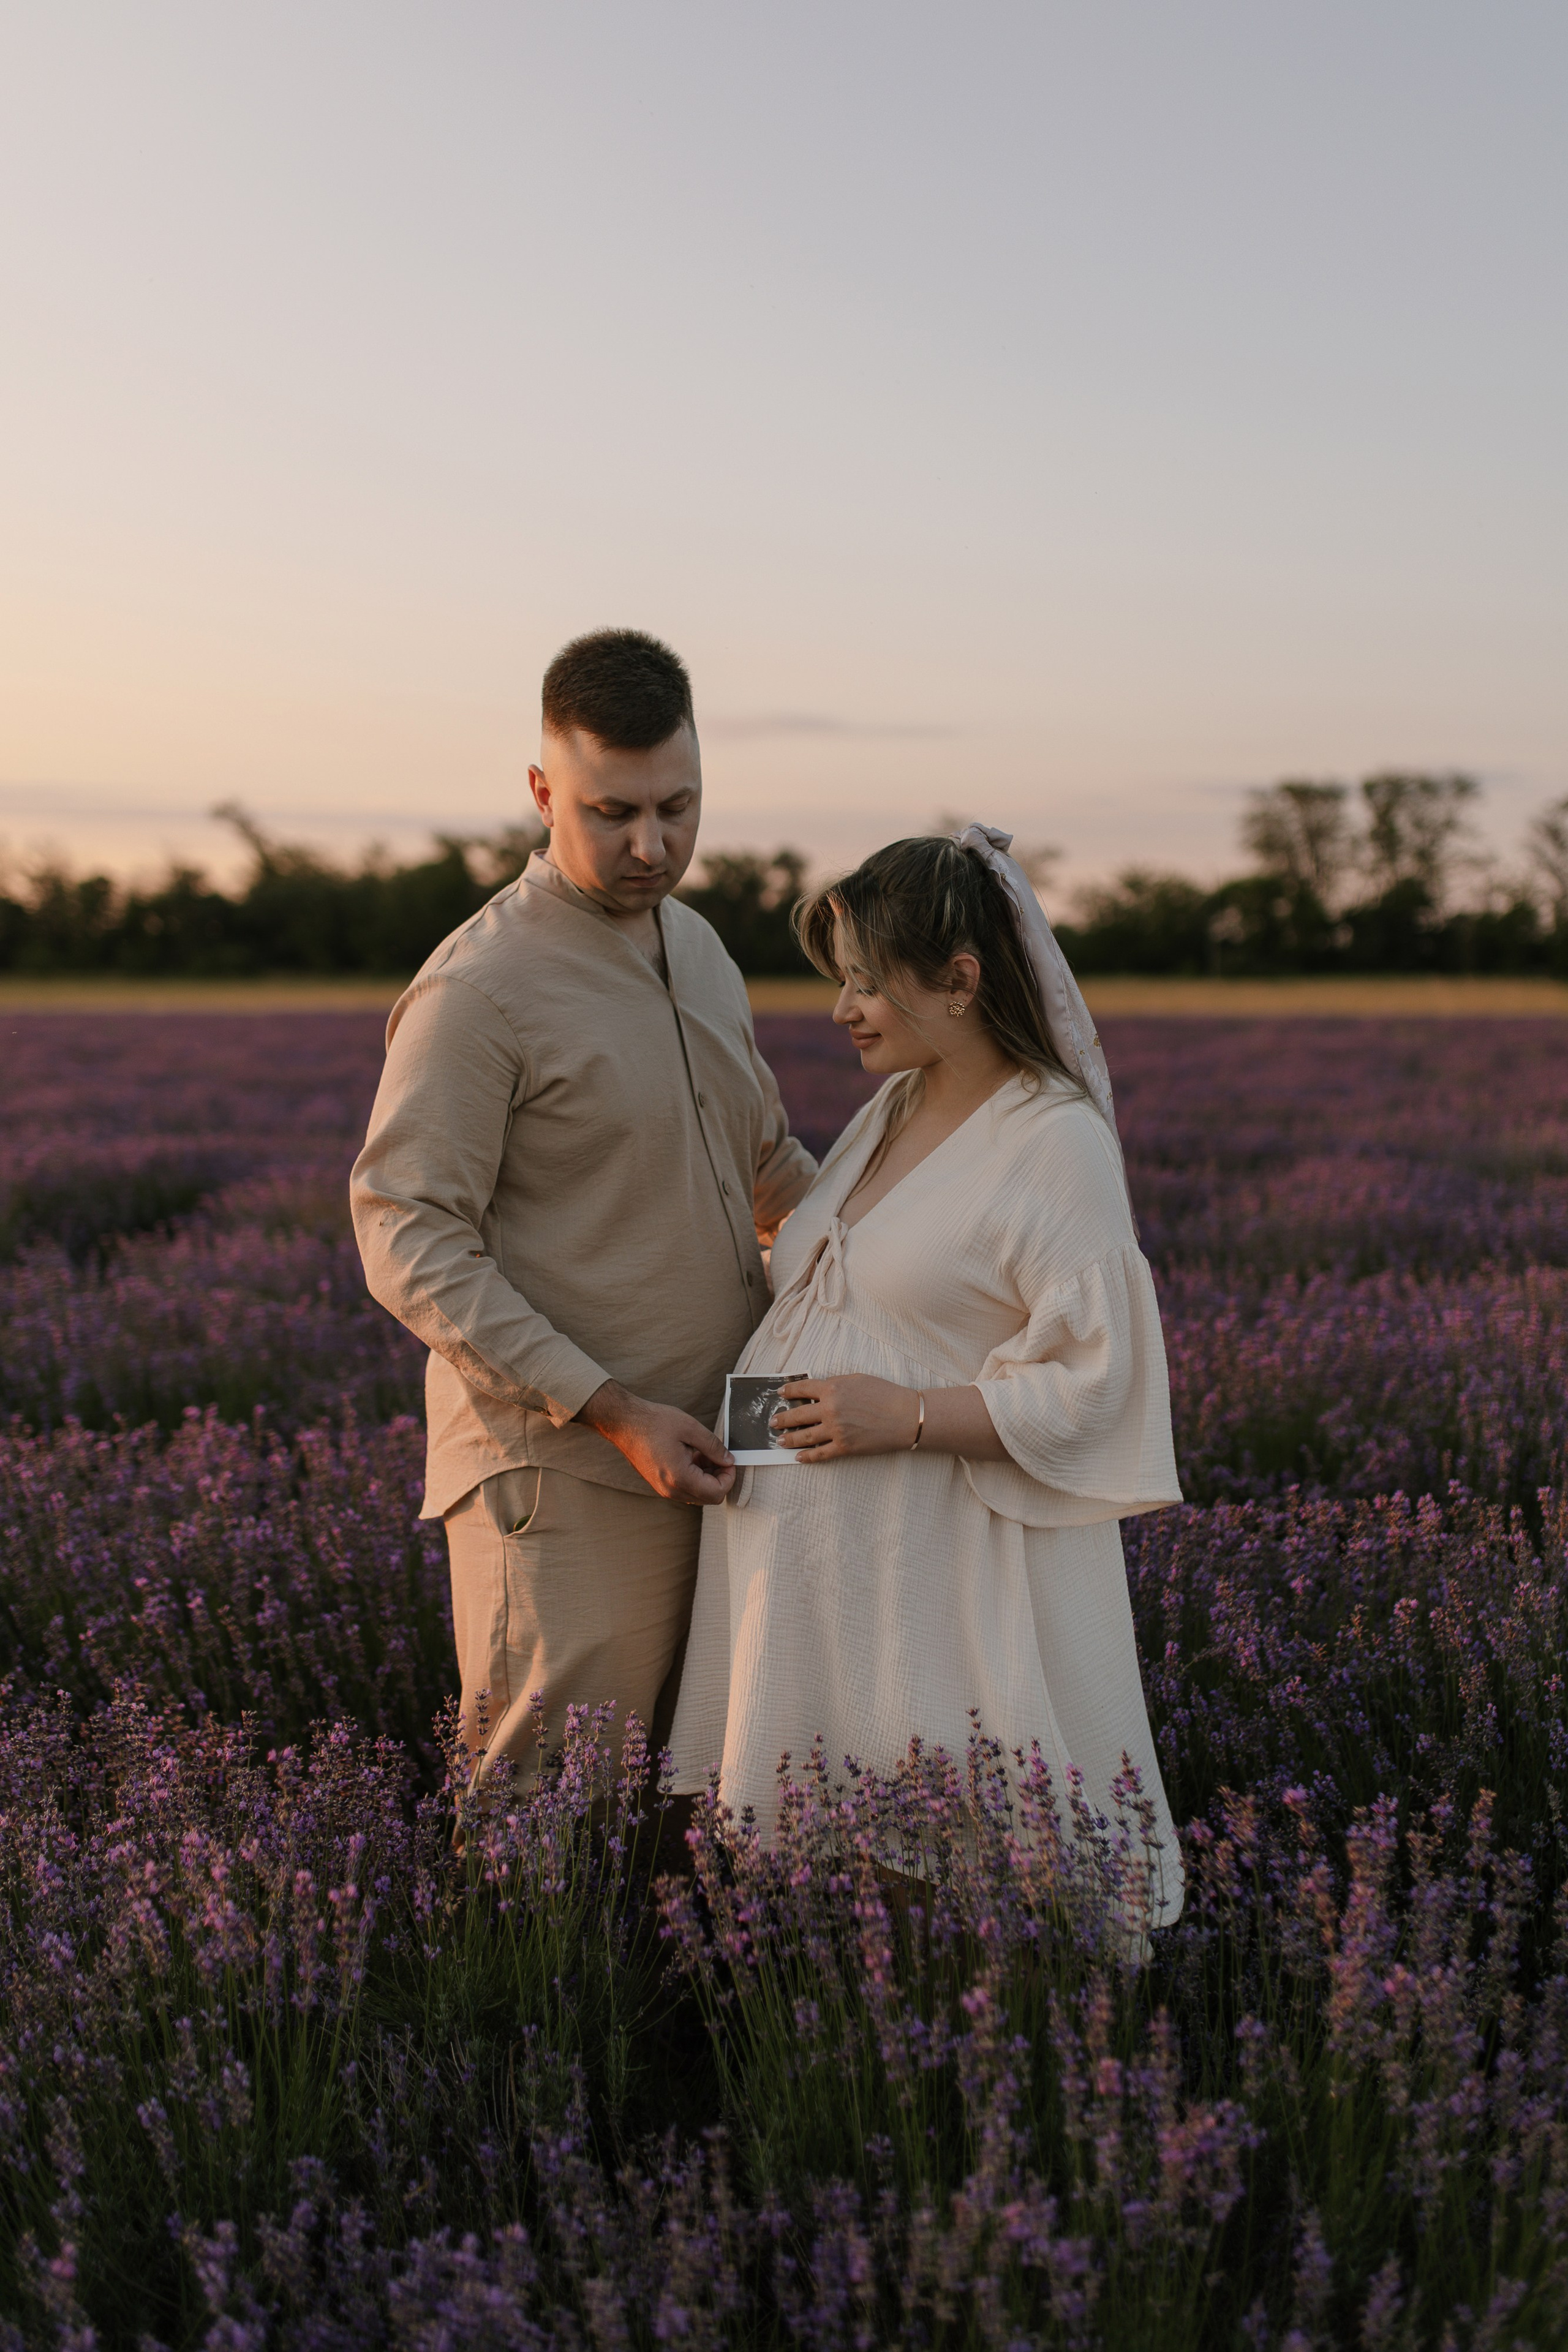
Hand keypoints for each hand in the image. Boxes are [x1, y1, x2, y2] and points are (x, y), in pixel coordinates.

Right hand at [577, 1379, 735, 1504]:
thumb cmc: (653, 1423)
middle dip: (718, 1477)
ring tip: (701, 1452)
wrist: (624, 1423)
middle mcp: (671, 1489)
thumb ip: (714, 1447)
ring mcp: (663, 1489)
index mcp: (679, 1477)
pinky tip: (690, 1455)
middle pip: (708, 1497)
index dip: (729, 1477)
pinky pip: (684, 1488)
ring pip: (697, 1494)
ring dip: (706, 1477)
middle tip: (716, 1455)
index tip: (728, 1459)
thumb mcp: (691, 1428)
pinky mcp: (659, 1484)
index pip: (717, 1493)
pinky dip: (694, 1476)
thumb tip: (728, 1460)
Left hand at [769, 1374, 920, 1462]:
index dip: (789, 1391)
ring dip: (790, 1439)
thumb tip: (818, 1388)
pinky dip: (808, 1457)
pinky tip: (798, 1457)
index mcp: (832, 1389)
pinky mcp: (845, 1447)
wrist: (905, 1416)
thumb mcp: (858, 1379)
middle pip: (798, 1415)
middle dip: (782, 1420)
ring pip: (805, 1437)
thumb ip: (835, 1383)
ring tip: (779, 1441)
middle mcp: (830, 1410)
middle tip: (773, 1423)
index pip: (802, 1389)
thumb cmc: (885, 1394)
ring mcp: (836, 1430)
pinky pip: (821, 1454)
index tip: (780, 1393)